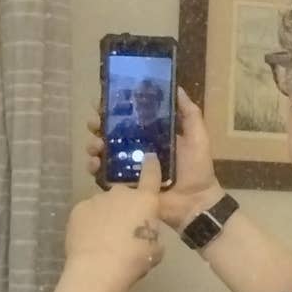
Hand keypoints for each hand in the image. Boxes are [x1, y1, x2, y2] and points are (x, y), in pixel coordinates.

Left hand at [65, 153, 164, 290]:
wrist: (99, 267)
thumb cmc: (134, 258)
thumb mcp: (156, 248)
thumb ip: (153, 234)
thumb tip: (146, 233)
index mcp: (145, 200)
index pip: (151, 175)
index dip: (151, 165)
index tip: (149, 157)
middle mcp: (122, 193)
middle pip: (124, 192)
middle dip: (125, 204)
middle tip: (124, 225)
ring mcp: (97, 199)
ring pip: (104, 203)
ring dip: (106, 214)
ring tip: (104, 235)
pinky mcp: (78, 209)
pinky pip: (87, 212)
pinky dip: (90, 221)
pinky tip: (90, 237)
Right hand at [87, 86, 223, 230]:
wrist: (195, 202)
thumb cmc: (197, 169)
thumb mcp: (198, 137)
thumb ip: (190, 114)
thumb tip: (177, 88)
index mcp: (153, 136)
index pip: (129, 118)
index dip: (115, 109)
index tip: (103, 101)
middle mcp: (137, 149)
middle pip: (111, 133)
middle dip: (98, 125)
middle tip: (95, 123)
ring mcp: (128, 167)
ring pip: (103, 152)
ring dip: (94, 144)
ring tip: (95, 144)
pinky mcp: (123, 185)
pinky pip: (103, 175)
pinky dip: (94, 167)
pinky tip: (94, 163)